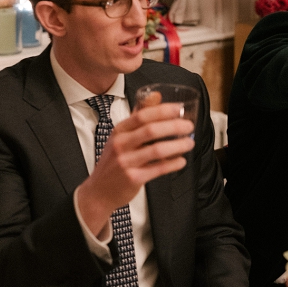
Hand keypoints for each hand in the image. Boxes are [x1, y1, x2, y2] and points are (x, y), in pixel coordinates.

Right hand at [76, 93, 194, 236]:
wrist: (98, 191)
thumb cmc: (114, 161)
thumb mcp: (121, 137)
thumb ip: (138, 117)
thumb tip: (156, 95)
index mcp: (119, 131)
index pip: (142, 115)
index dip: (163, 110)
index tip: (180, 108)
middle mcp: (120, 145)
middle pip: (151, 131)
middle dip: (174, 127)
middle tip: (189, 126)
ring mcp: (126, 162)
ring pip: (157, 150)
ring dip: (177, 145)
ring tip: (189, 143)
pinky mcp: (133, 178)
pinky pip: (158, 169)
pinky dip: (172, 164)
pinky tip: (181, 161)